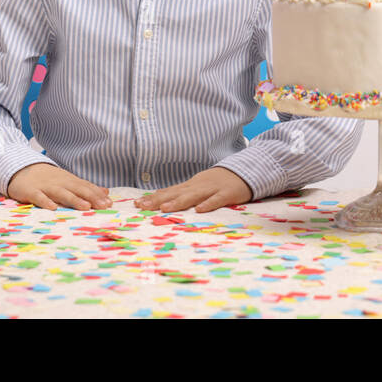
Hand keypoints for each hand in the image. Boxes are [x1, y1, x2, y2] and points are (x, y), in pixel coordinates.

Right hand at [6, 162, 110, 209]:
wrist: (22, 169)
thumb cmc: (49, 179)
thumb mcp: (69, 181)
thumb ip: (86, 187)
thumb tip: (106, 192)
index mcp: (70, 181)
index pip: (86, 187)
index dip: (98, 195)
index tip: (109, 203)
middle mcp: (60, 183)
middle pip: (78, 190)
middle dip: (91, 198)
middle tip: (103, 206)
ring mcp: (46, 187)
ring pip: (62, 193)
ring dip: (74, 200)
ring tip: (86, 207)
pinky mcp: (31, 192)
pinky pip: (39, 197)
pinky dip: (45, 202)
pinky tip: (53, 208)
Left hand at [134, 167, 252, 212]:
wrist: (245, 172)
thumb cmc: (218, 182)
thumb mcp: (197, 185)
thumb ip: (181, 192)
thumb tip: (158, 198)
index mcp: (190, 185)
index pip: (169, 191)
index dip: (153, 197)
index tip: (137, 204)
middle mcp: (198, 186)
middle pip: (176, 194)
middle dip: (159, 200)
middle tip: (143, 207)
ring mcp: (212, 189)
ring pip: (193, 196)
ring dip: (179, 202)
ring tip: (165, 209)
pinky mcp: (227, 193)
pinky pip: (217, 200)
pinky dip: (208, 204)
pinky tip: (199, 210)